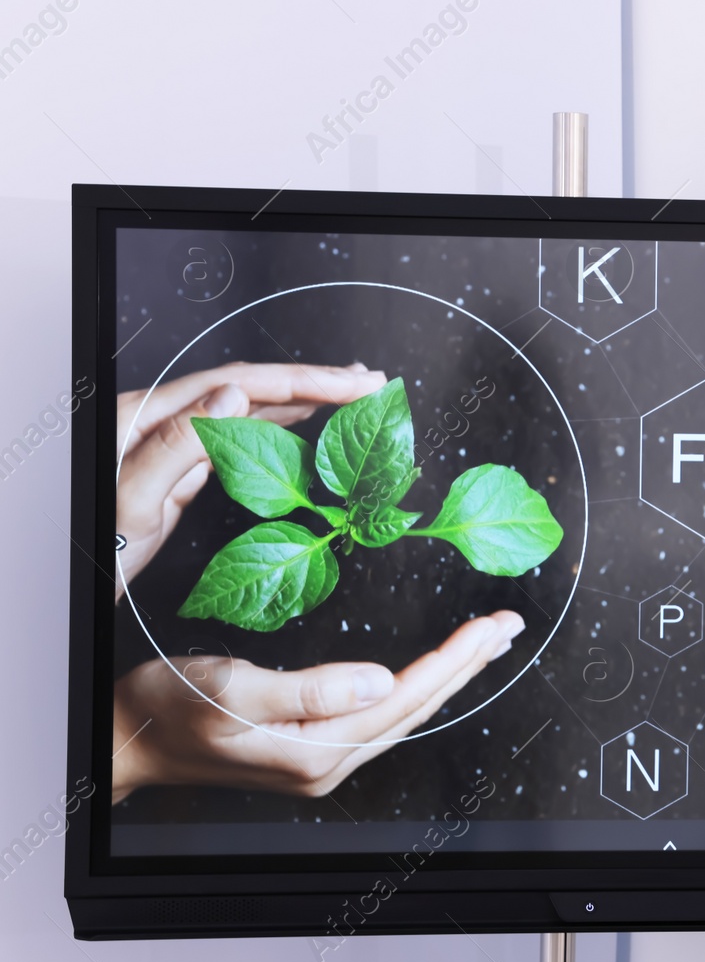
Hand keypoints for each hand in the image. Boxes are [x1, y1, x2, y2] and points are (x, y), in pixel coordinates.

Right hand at [110, 611, 524, 802]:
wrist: (131, 737)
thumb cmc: (169, 709)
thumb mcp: (233, 690)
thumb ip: (310, 689)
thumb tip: (381, 680)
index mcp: (317, 749)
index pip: (406, 697)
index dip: (454, 659)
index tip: (491, 626)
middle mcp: (329, 759)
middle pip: (417, 706)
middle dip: (468, 664)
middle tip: (508, 627)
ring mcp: (323, 755)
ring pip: (406, 710)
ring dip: (449, 673)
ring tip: (484, 641)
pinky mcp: (314, 744)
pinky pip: (383, 713)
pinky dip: (417, 684)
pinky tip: (431, 669)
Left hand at [115, 362, 387, 595]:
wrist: (82, 582)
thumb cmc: (98, 550)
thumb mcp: (136, 500)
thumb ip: (181, 444)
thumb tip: (236, 395)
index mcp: (148, 415)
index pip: (242, 383)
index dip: (304, 379)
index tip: (352, 384)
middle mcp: (163, 418)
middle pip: (250, 386)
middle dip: (312, 380)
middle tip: (367, 381)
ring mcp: (174, 440)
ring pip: (249, 406)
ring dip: (302, 397)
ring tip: (348, 392)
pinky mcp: (183, 464)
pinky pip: (242, 434)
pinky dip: (281, 422)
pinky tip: (303, 421)